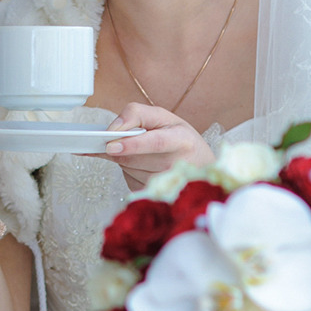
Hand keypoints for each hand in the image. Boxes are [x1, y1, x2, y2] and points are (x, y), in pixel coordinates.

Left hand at [100, 103, 215, 190]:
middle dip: (120, 149)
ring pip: (129, 170)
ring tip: (140, 152)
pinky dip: (129, 171)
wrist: (200, 166)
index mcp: (182, 140)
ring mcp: (169, 185)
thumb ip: (136, 115)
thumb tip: (113, 129)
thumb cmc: (180, 140)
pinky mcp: (158, 196)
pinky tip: (143, 166)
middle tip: (113, 141)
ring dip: (124, 159)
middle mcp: (178, 165)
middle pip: (135, 159)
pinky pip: (131, 181)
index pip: (155, 143)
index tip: (110, 146)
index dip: (132, 144)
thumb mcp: (163, 118)